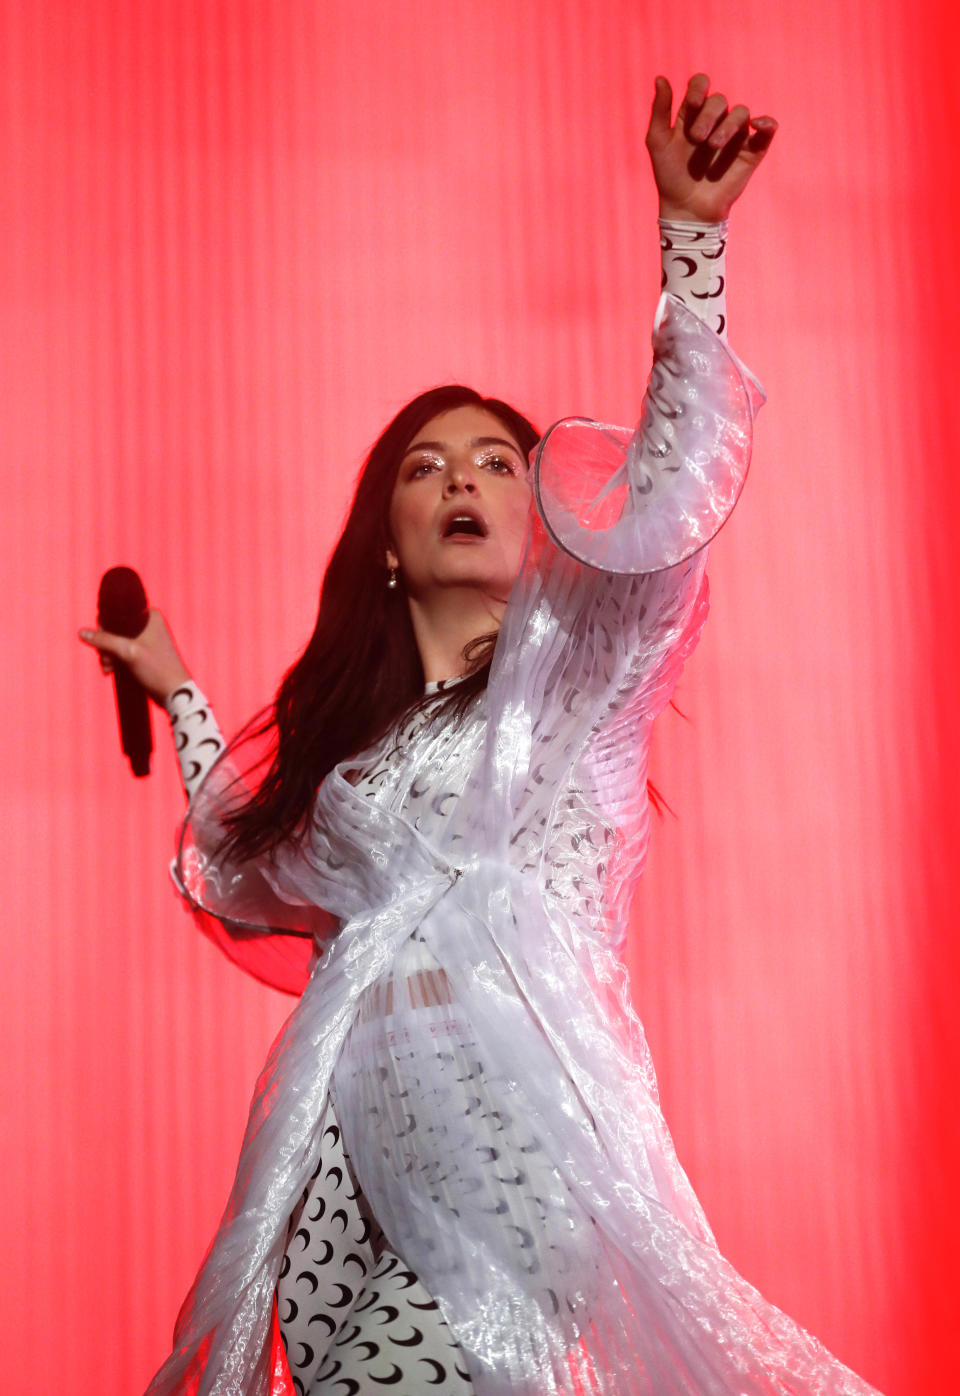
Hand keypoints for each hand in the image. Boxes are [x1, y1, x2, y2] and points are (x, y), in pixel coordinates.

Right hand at [78, 607, 191, 705]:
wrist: (175, 692)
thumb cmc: (157, 669)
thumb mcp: (128, 652)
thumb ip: (104, 640)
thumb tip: (82, 633)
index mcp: (149, 616)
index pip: (117, 611)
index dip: (105, 626)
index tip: (102, 641)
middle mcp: (148, 624)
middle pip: (114, 628)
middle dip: (105, 645)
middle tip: (106, 660)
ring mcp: (146, 639)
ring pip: (116, 641)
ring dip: (108, 654)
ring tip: (108, 668)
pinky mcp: (143, 653)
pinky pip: (122, 651)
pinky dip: (115, 659)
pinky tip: (111, 670)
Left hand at [646, 74, 776, 222]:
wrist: (687, 209)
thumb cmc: (669, 176)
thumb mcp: (658, 142)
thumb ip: (660, 110)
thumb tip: (660, 78)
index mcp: (693, 114)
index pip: (701, 85)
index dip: (698, 88)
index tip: (692, 103)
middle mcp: (715, 121)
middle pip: (719, 100)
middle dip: (709, 114)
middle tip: (697, 138)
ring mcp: (734, 136)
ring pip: (741, 112)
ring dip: (728, 125)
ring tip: (714, 145)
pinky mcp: (751, 151)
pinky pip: (767, 129)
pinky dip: (766, 123)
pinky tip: (758, 125)